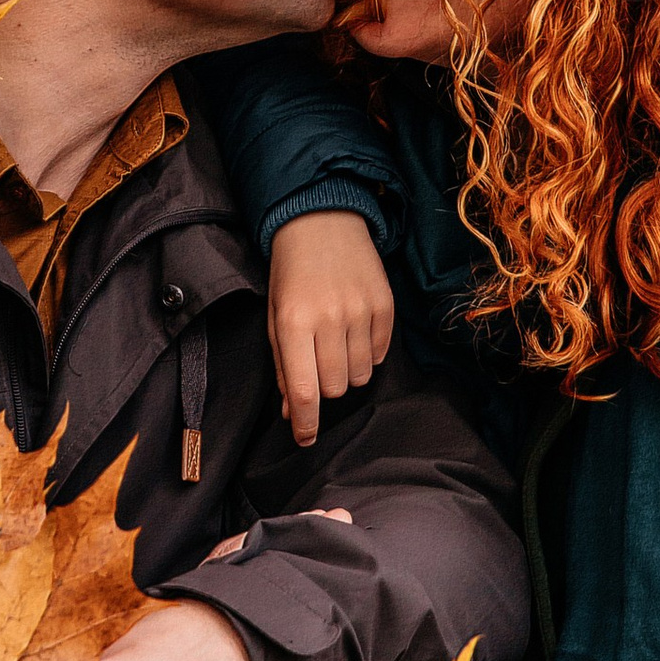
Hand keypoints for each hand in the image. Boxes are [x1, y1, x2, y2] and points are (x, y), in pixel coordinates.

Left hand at [268, 210, 395, 446]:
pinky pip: (380, 354)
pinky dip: (367, 353)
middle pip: (336, 388)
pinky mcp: (384, 305)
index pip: (305, 390)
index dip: (306, 423)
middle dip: (325, 387)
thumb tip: (289, 410)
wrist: (321, 221)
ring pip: (360, 376)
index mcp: (294, 323)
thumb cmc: (291, 273)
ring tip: (336, 344)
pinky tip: (354, 330)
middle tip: (317, 363)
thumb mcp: (274, 316)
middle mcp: (329, 318)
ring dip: (347, 371)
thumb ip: (283, 365)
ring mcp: (361, 311)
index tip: (305, 439)